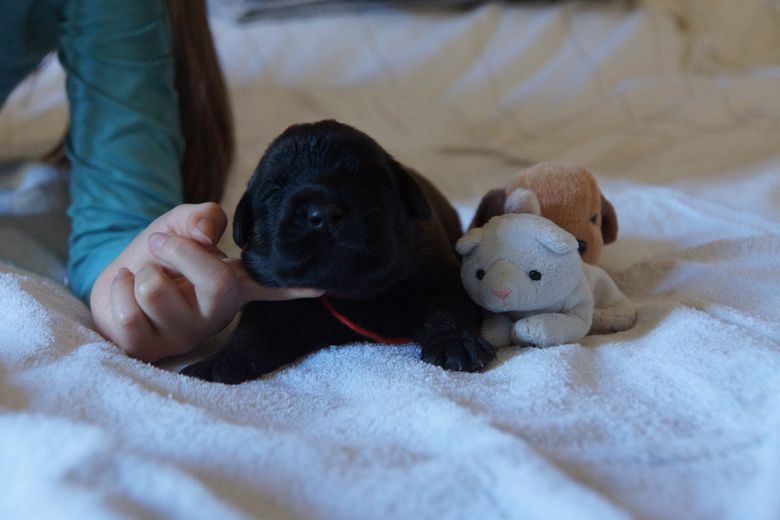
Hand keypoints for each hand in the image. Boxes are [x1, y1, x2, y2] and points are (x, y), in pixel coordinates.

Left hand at [90, 203, 322, 361]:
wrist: (112, 284)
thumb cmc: (157, 257)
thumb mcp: (179, 225)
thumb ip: (198, 218)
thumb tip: (204, 234)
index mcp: (231, 284)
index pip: (269, 286)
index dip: (295, 288)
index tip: (324, 287)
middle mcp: (215, 314)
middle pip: (218, 283)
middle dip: (180, 252)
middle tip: (158, 243)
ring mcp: (184, 335)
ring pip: (158, 290)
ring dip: (139, 273)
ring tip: (145, 279)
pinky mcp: (148, 351)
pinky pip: (128, 314)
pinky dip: (117, 289)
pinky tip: (125, 294)